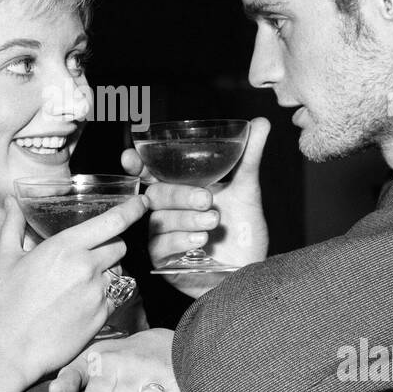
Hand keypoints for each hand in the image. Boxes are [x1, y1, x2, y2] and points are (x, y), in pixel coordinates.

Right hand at [0, 192, 147, 384]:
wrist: (10, 349)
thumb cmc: (4, 304)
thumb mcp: (5, 259)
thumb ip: (13, 225)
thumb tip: (10, 202)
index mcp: (66, 247)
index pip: (113, 221)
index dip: (132, 209)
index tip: (142, 202)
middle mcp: (87, 266)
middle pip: (119, 246)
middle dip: (109, 246)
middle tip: (87, 256)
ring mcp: (98, 293)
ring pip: (119, 272)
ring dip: (107, 272)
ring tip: (80, 284)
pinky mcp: (102, 316)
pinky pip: (116, 297)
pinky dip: (105, 295)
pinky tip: (82, 303)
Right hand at [121, 117, 270, 298]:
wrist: (252, 268)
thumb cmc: (242, 229)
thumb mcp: (247, 189)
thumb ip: (249, 157)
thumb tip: (261, 122)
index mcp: (180, 190)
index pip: (149, 174)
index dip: (137, 165)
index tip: (131, 157)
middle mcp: (168, 211)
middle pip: (156, 195)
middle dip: (180, 195)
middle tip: (208, 199)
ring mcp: (164, 236)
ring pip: (159, 220)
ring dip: (186, 218)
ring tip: (213, 221)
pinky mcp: (165, 261)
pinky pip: (160, 246)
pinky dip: (180, 240)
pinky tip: (200, 239)